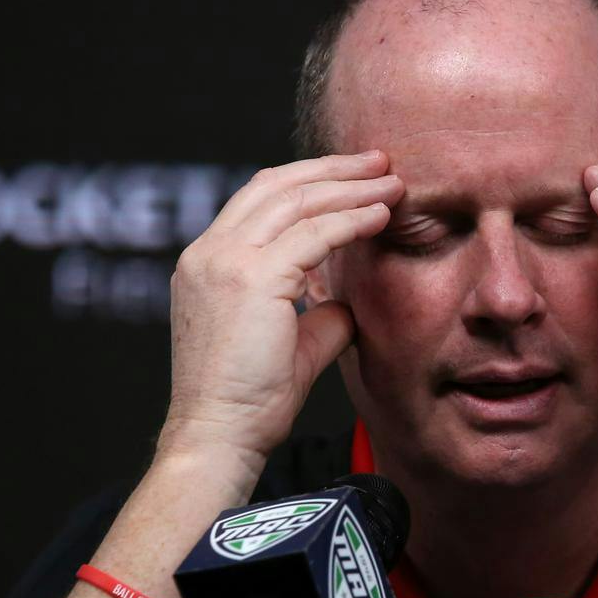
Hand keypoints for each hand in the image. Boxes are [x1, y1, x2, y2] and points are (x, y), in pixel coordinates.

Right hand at [159, 151, 401, 467]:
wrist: (218, 435)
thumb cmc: (249, 401)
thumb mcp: (287, 342)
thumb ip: (315, 311)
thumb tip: (348, 298)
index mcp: (207, 263)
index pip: (259, 200)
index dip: (310, 181)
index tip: (353, 178)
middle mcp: (208, 253)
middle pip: (276, 185)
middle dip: (333, 169)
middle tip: (378, 162)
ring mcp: (224, 262)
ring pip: (296, 201)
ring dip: (349, 187)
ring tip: (390, 182)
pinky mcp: (250, 279)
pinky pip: (312, 234)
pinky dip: (351, 220)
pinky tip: (380, 216)